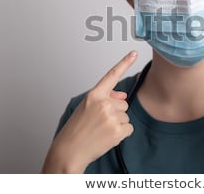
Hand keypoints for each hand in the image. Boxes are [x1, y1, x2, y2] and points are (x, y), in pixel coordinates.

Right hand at [42, 51, 136, 172]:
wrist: (69, 152)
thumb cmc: (76, 129)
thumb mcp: (86, 108)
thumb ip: (105, 98)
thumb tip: (123, 95)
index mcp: (94, 95)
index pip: (111, 75)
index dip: (124, 63)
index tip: (134, 52)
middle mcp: (103, 104)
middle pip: (123, 103)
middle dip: (115, 112)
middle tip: (99, 122)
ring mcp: (111, 117)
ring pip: (126, 116)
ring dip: (117, 124)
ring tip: (101, 130)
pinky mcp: (118, 131)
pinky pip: (129, 128)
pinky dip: (121, 134)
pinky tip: (107, 137)